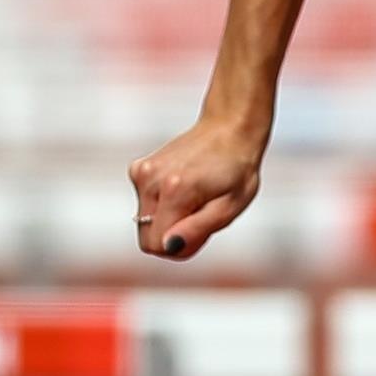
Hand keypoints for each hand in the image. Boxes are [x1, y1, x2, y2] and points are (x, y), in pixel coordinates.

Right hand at [129, 118, 264, 261]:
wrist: (229, 128)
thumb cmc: (237, 170)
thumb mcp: (230, 206)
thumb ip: (198, 229)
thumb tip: (169, 246)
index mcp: (174, 191)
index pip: (156, 245)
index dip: (180, 248)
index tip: (202, 231)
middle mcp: (150, 181)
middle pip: (147, 237)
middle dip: (172, 236)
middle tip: (201, 214)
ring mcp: (141, 172)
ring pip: (144, 222)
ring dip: (169, 218)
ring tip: (196, 197)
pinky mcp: (138, 168)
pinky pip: (144, 203)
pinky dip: (162, 203)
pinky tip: (185, 185)